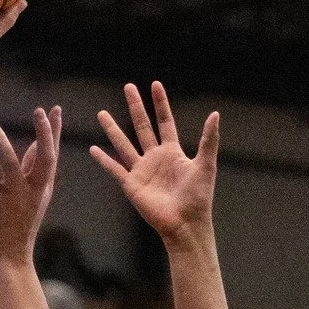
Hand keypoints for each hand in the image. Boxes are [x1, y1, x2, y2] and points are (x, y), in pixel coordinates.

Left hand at [0, 105, 61, 263]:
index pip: (52, 154)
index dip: (54, 131)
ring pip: (11, 164)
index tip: (57, 108)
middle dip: (44, 133)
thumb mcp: (32, 195)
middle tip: (39, 110)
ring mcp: (14, 198)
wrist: (9, 257)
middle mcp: (32, 190)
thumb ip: (33, 169)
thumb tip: (37, 144)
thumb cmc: (19, 223)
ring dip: (2, 142)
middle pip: (44, 158)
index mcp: (42, 187)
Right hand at [91, 82, 218, 247]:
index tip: (154, 85)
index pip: (165, 122)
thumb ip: (208, 139)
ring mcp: (142, 171)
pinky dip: (104, 160)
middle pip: (143, 127)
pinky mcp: (132, 185)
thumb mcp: (205, 165)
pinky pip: (115, 169)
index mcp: (172, 153)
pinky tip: (93, 149)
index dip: (160, 104)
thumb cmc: (198, 198)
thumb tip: (215, 114)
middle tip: (128, 87)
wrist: (185, 223)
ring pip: (124, 144)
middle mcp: (155, 159)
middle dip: (135, 107)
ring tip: (102, 113)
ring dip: (113, 129)